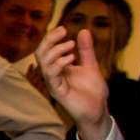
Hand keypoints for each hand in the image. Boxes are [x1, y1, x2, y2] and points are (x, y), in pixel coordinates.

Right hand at [36, 25, 113, 139]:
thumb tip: (83, 31)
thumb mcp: (91, 65)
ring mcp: (54, 83)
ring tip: (71, 45)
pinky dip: (59, 64)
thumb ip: (86, 50)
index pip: (47, 49)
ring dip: (56, 51)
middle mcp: (53, 74)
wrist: (98, 110)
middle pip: (40, 54)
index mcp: (59, 67)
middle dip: (49, 40)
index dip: (52, 38)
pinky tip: (71, 58)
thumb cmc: (93, 91)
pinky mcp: (58, 91)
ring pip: (43, 64)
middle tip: (63, 31)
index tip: (64, 28)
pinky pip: (51, 76)